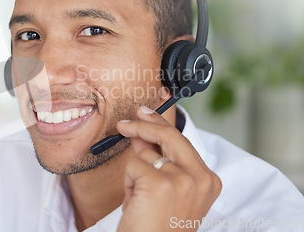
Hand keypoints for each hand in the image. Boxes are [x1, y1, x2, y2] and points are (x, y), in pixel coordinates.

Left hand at [116, 106, 221, 231]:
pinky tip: (136, 203)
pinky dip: (128, 183)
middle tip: (125, 123)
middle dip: (145, 124)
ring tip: (141, 200)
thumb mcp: (162, 190)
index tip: (145, 113)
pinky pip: (133, 166)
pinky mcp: (161, 184)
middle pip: (171, 135)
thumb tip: (141, 135)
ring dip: (135, 174)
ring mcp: (182, 180)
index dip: (161, 124)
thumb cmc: (156, 227)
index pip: (182, 141)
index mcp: (207, 181)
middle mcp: (200, 178)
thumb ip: (156, 161)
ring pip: (146, 154)